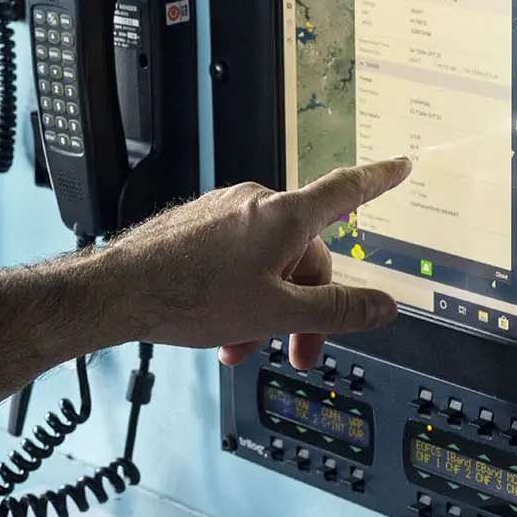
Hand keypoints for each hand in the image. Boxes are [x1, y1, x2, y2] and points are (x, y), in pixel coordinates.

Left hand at [93, 158, 412, 367]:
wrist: (117, 292)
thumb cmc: (185, 296)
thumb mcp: (276, 313)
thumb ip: (336, 310)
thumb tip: (382, 307)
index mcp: (284, 217)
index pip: (347, 191)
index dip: (379, 179)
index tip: (399, 166)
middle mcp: (255, 204)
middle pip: (305, 253)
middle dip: (304, 306)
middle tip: (297, 350)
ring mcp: (223, 213)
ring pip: (267, 262)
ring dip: (265, 308)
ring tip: (243, 346)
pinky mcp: (198, 226)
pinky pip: (235, 259)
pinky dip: (238, 293)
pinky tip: (220, 326)